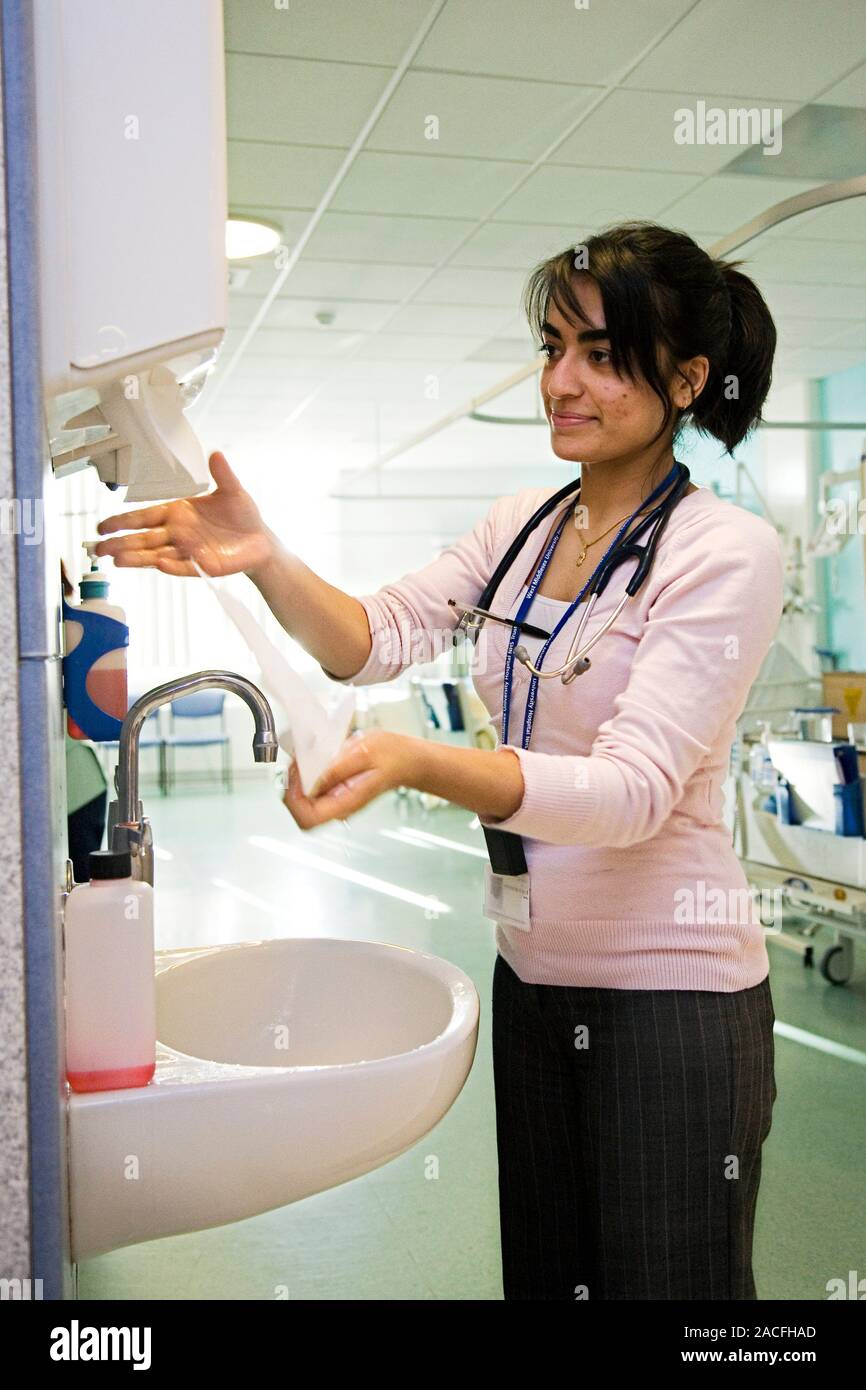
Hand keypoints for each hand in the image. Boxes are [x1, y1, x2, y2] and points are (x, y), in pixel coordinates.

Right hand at [92, 451, 274, 577]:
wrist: (261, 539)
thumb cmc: (242, 515)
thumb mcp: (233, 491)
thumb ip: (222, 474)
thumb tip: (216, 454)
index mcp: (177, 513)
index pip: (144, 517)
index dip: (123, 521)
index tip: (103, 527)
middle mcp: (177, 533)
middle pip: (143, 539)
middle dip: (120, 544)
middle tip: (98, 549)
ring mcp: (188, 551)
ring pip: (156, 555)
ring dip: (137, 558)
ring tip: (116, 561)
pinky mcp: (202, 566)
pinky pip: (184, 566)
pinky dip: (172, 565)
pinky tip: (158, 564)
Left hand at [282, 729, 416, 829]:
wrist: (409, 760)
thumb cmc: (393, 756)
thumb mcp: (363, 751)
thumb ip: (335, 768)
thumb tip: (311, 779)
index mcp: (347, 802)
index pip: (308, 818)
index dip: (293, 798)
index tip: (295, 775)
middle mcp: (341, 807)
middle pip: (302, 813)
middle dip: (292, 788)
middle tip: (297, 765)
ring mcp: (338, 802)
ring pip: (304, 803)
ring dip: (299, 781)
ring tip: (306, 760)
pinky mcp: (337, 793)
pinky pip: (313, 792)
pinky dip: (307, 776)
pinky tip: (314, 761)